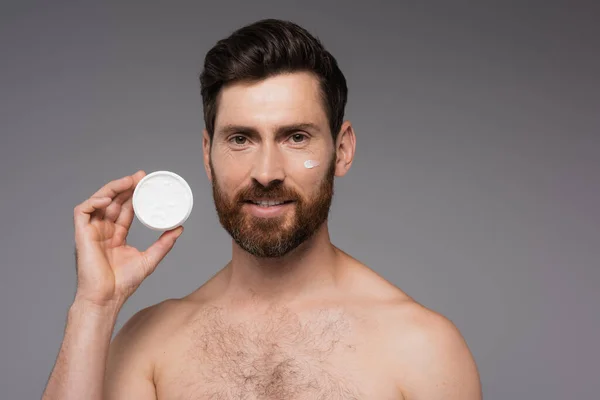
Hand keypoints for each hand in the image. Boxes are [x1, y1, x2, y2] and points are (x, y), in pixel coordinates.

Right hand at [72, 170, 183, 307]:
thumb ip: (164, 243)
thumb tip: (179, 228)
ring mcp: (91, 232)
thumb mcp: (150, 259)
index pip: (125, 209)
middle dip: (126, 186)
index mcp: (116, 235)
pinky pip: (82, 211)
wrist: (107, 298)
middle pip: (113, 201)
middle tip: (141, 176)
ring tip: (128, 182)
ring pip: (98, 201)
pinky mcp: (81, 235)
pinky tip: (107, 199)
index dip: (134, 194)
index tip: (146, 182)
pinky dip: (93, 202)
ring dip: (112, 189)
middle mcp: (103, 230)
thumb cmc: (123, 284)